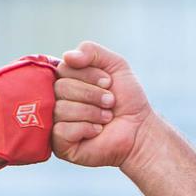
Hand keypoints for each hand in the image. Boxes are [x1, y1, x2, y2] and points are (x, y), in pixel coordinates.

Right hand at [52, 41, 151, 168]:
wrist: (140, 129)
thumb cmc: (127, 98)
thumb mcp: (115, 65)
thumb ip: (91, 51)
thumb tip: (67, 56)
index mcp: (66, 80)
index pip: (61, 68)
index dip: (87, 75)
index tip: (108, 82)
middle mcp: (56, 100)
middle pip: (60, 88)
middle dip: (92, 94)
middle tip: (110, 102)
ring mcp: (56, 122)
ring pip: (60, 109)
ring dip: (92, 112)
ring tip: (106, 118)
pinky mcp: (59, 144)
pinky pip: (61, 130)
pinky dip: (85, 128)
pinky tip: (97, 132)